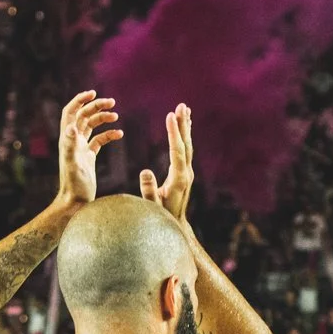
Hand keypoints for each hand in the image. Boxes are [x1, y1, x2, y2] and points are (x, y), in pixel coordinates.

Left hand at [55, 90, 121, 208]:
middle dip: (96, 107)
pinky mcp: (89, 157)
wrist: (76, 202)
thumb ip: (71, 146)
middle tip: (112, 102)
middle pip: (83, 116)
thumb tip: (72, 128)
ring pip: (92, 126)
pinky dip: (109, 135)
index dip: (80, 100)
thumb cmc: (74, 185)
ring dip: (103, 119)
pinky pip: (99, 140)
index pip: (70, 112)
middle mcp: (73, 141)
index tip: (93, 93)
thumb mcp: (73, 164)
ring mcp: (81, 148)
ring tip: (116, 116)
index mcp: (68, 139)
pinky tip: (119, 134)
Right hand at [138, 102, 194, 222]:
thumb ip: (148, 190)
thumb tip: (145, 171)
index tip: (170, 116)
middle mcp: (186, 173)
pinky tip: (183, 126)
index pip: (177, 151)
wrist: (176, 227)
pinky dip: (183, 136)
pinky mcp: (185, 173)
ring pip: (187, 145)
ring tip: (184, 109)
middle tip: (181, 106)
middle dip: (182, 124)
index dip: (174, 133)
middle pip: (185, 144)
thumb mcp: (151, 206)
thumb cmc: (161, 218)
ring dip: (185, 127)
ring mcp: (187, 173)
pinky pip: (185, 150)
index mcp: (179, 179)